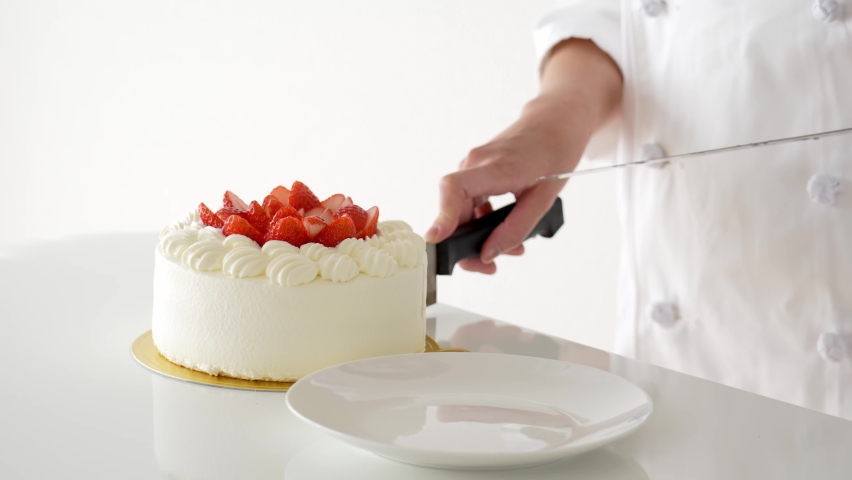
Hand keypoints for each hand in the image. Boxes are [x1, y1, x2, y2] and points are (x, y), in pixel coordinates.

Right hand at [425, 39, 621, 273]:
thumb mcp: (544, 199)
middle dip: (465, 244)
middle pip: (454, 210)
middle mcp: (475, 164)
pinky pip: (469, 202)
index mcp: (495, 167)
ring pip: (461, 210)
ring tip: (508, 251)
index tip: (436, 239)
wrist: (555, 123)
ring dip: (476, 235)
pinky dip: (481, 222)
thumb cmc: (554, 154)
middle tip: (487, 267)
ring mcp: (473, 167)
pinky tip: (502, 232)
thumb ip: (516, 228)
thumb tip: (488, 254)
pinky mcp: (476, 172)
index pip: (454, 187)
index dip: (442, 215)